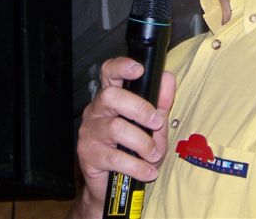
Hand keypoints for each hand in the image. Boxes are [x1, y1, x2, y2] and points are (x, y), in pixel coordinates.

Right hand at [70, 57, 175, 218]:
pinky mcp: (87, 154)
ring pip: (115, 128)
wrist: (112, 188)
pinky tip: (148, 171)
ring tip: (154, 155)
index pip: (109, 72)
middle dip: (139, 108)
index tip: (138, 69)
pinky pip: (115, 157)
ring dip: (142, 143)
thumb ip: (161, 103)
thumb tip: (168, 78)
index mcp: (111, 98)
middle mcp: (96, 110)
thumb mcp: (153, 126)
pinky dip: (137, 166)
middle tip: (156, 123)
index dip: (121, 66)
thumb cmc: (133, 151)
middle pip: (111, 96)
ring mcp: (90, 132)